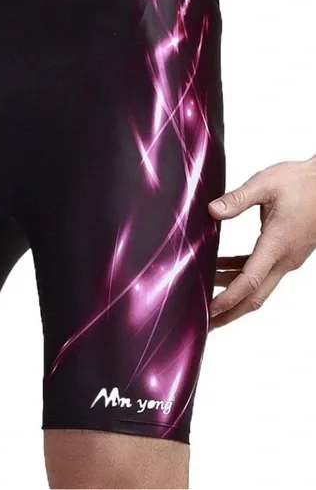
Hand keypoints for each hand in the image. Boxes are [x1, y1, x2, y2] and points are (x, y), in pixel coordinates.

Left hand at [208, 157, 315, 328]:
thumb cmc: (301, 181)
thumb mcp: (265, 184)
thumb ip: (238, 199)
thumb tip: (212, 211)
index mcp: (278, 244)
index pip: (251, 280)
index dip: (228, 298)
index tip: (209, 309)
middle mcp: (285, 258)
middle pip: (255, 296)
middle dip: (229, 312)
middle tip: (204, 323)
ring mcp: (288, 258)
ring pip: (259, 287)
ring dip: (233, 294)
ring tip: (205, 298)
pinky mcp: (286, 253)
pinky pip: (262, 272)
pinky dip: (240, 276)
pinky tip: (220, 269)